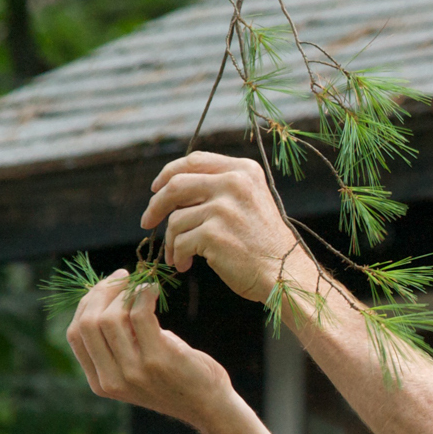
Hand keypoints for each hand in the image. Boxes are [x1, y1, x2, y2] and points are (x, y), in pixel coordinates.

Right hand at [66, 271, 236, 428]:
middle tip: (122, 277)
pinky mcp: (158, 359)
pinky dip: (144, 294)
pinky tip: (153, 290)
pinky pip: (140, 314)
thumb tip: (108, 295)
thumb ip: (118, 343)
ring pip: (110, 317)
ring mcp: (134, 371)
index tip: (106, 287)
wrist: (208, 405)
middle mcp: (112, 380)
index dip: (88, 304)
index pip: (75, 334)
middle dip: (102, 292)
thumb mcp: (134, 367)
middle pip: (88, 323)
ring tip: (141, 285)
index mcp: (100, 382)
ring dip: (124, 292)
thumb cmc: (174, 379)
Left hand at [143, 151, 302, 301]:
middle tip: (147, 222)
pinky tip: (185, 264)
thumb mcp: (250, 201)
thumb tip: (173, 189)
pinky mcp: (214, 233)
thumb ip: (221, 188)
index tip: (156, 189)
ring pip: (176, 218)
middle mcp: (234, 183)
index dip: (168, 173)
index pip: (194, 161)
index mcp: (243, 170)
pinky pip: (180, 242)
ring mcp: (224, 208)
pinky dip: (178, 255)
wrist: (285, 273)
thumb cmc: (264, 243)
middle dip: (156, 205)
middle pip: (176, 185)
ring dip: (171, 240)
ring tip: (178, 255)